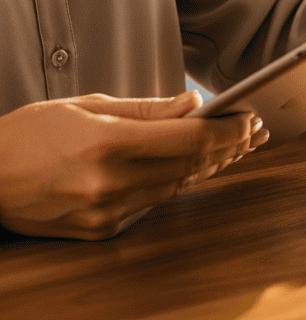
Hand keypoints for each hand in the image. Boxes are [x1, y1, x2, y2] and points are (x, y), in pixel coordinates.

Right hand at [0, 92, 266, 239]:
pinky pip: (150, 204)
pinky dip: (172, 183)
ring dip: (205, 166)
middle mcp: (109, 182)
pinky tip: (188, 168)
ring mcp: (105, 211)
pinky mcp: (100, 230)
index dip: (228, 129)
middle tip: (249, 131)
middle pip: (191, 165)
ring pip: (176, 186)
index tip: (248, 119)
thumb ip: (146, 108)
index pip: (191, 138)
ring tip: (228, 147)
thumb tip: (193, 104)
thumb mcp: (86, 104)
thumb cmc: (28, 134)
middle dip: (226, 147)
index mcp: (107, 143)